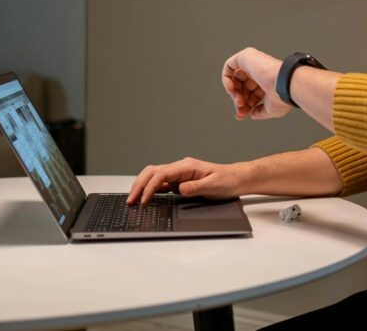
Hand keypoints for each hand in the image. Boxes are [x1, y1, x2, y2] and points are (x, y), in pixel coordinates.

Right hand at [127, 157, 248, 204]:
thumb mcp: (214, 185)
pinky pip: (161, 182)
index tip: (144, 200)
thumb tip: (179, 188)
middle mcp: (181, 167)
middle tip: (130, 200)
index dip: (150, 187)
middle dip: (139, 185)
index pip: (161, 174)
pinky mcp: (180, 180)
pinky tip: (146, 197)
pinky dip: (151, 189)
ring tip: (133, 199)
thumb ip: (196, 187)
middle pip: (152, 172)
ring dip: (142, 186)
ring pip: (154, 176)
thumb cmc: (227, 181)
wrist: (236, 179)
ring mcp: (179, 173)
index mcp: (187, 166)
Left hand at [222, 47, 291, 119]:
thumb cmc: (283, 95)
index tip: (242, 114)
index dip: (245, 105)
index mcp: (267, 83)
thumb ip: (260, 112)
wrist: (285, 84)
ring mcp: (253, 64)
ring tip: (238, 101)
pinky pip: (229, 65)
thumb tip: (252, 114)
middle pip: (241, 87)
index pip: (250, 94)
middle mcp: (260, 72)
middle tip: (240, 107)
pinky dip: (226, 78)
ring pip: (235, 78)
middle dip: (238, 100)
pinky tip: (231, 88)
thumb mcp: (271, 109)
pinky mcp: (246, 56)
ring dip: (233, 92)